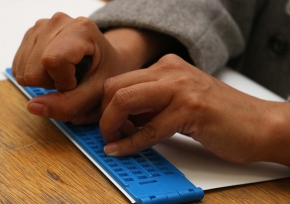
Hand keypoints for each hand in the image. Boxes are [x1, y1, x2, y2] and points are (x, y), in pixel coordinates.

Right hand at [12, 12, 176, 122]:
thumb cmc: (104, 74)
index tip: (78, 83)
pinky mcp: (30, 34)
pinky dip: (36, 76)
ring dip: (43, 80)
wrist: (105, 60)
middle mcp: (58, 21)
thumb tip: (32, 106)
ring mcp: (41, 26)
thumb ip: (67, 105)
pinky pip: (18, 67)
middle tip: (72, 79)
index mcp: (81, 29)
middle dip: (51, 84)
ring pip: (22, 70)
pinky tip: (54, 70)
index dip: (62, 82)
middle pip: (33, 70)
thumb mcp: (95, 94)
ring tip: (64, 74)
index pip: (52, 61)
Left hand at [100, 54, 287, 163]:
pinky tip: (122, 150)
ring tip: (114, 141)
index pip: (119, 80)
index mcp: (166, 67)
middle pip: (115, 87)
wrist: (258, 124)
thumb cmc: (218, 116)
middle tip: (108, 133)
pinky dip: (130, 143)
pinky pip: (149, 128)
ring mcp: (180, 88)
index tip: (106, 124)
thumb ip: (150, 107)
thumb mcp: (177, 103)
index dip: (105, 105)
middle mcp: (171, 71)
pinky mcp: (190, 108)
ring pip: (125, 100)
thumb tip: (120, 120)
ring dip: (111, 125)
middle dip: (103, 114)